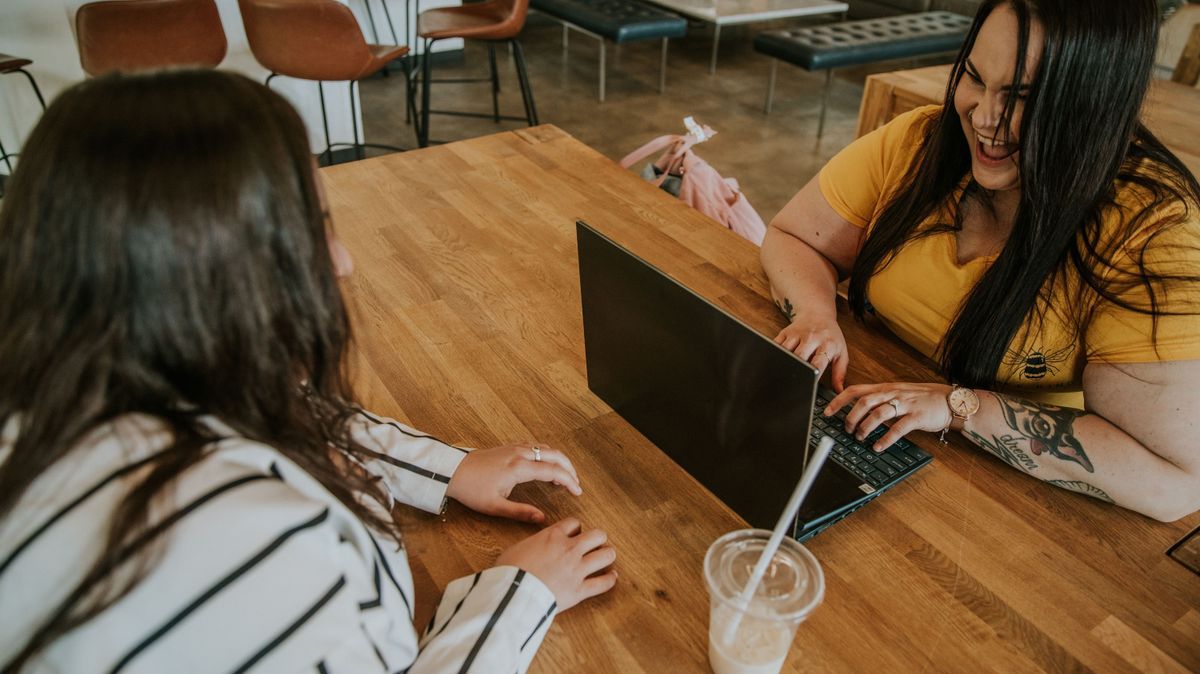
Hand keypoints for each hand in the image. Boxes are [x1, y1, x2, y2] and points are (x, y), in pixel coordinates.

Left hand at [446, 444, 581, 522]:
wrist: (452, 471)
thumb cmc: (472, 489)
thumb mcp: (495, 506)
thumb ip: (521, 512)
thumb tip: (542, 519)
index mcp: (520, 468)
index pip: (554, 471)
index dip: (569, 481)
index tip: (577, 492)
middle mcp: (521, 454)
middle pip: (555, 455)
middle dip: (569, 468)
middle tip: (576, 483)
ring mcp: (515, 448)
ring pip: (546, 448)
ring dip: (559, 459)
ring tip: (565, 475)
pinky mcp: (509, 447)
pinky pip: (536, 446)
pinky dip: (547, 453)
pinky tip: (546, 464)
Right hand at [496, 518, 617, 610]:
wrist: (512, 593)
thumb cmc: (509, 571)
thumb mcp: (517, 548)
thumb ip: (533, 544)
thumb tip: (534, 547)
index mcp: (553, 536)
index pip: (574, 523)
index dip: (576, 528)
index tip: (575, 534)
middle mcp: (569, 549)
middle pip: (597, 535)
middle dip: (598, 538)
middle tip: (595, 544)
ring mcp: (577, 569)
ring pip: (606, 555)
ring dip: (607, 555)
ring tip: (606, 557)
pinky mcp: (580, 590)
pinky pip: (603, 583)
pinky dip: (610, 579)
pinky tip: (612, 577)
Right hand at [773, 315, 848, 391]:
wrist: (817, 313)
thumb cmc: (830, 336)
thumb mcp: (841, 352)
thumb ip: (840, 373)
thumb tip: (839, 391)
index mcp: (827, 344)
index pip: (818, 363)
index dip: (813, 375)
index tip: (809, 386)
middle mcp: (811, 338)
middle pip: (799, 357)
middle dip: (795, 369)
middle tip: (792, 382)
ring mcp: (797, 334)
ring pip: (786, 351)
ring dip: (783, 363)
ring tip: (783, 373)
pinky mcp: (785, 332)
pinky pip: (776, 345)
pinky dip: (774, 355)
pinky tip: (776, 363)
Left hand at [825, 382, 953, 450]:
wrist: (950, 400)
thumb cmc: (922, 398)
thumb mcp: (897, 394)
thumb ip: (879, 400)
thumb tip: (858, 412)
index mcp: (885, 388)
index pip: (856, 390)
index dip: (839, 400)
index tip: (827, 412)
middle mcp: (893, 394)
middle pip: (864, 402)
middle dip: (850, 417)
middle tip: (846, 429)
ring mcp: (905, 404)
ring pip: (878, 414)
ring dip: (865, 428)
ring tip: (860, 438)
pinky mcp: (917, 416)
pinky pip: (898, 428)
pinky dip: (886, 439)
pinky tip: (878, 447)